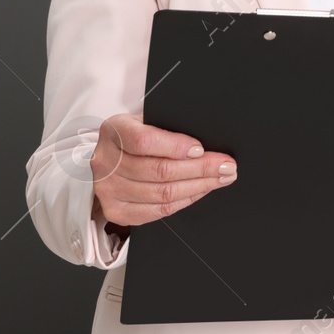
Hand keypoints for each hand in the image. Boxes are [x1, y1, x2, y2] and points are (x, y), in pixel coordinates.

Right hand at [89, 113, 237, 227]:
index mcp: (114, 132)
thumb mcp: (144, 122)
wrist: (108, 161)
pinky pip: (158, 210)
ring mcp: (108, 189)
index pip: (144, 141)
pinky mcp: (117, 211)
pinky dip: (185, 201)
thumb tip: (205, 142)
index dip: (176, 146)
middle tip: (226, 166)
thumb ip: (166, 129)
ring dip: (199, 186)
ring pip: (162, 193)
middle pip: (159, 170)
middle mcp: (106, 162)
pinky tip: (200, 191)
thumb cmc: (133, 138)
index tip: (202, 149)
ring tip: (221, 178)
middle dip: (201, 169)